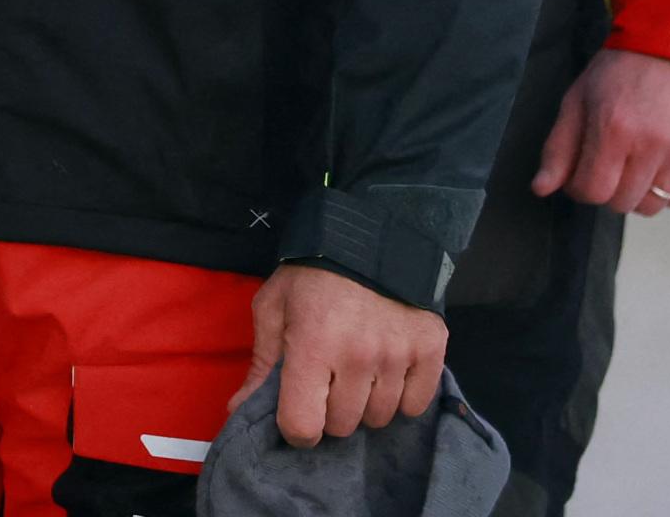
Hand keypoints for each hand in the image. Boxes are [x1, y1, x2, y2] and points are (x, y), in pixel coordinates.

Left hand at [231, 264, 445, 447]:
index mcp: (312, 346)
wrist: (369, 239)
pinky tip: (386, 372)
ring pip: (379, 418)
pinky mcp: (431, 351)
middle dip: (329, 411)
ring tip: (356, 372)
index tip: (297, 413)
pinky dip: (400, 398)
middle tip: (327, 381)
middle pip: (342, 425)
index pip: (304, 424)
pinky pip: (414, 405)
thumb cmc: (310, 276)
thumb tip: (238, 410)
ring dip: (365, 405)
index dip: (295, 429)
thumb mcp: (273, 308)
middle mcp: (358, 357)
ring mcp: (398, 356)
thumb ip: (261, 364)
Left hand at [532, 45, 669, 215]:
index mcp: (613, 130)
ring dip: (635, 194)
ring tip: (631, 167)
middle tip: (606, 166)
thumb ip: (558, 149)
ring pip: (652, 206)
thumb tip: (541, 188)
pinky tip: (654, 167)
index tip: (579, 174)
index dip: (579, 189)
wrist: (667, 50)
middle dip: (606, 190)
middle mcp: (651, 145)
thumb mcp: (575, 102)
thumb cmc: (615, 74)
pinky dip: (663, 191)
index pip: (593, 191)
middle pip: (621, 203)